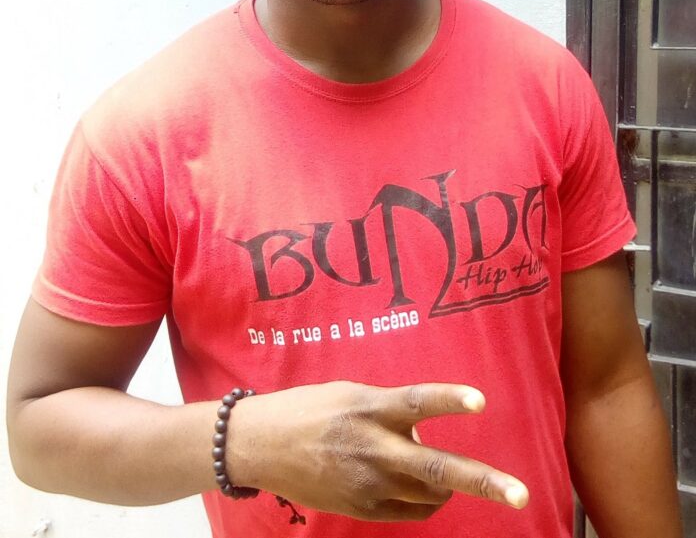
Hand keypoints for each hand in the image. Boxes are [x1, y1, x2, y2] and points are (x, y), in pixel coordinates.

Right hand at [227, 381, 528, 520]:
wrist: (262, 446)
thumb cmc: (309, 409)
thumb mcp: (350, 394)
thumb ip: (389, 409)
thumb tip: (424, 429)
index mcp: (369, 409)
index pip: (417, 402)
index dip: (450, 400)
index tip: (481, 400)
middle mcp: (373, 448)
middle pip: (438, 468)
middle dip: (485, 482)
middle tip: (520, 493)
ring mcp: (369, 485)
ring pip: (432, 494)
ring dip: (448, 483)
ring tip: (439, 471)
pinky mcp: (362, 510)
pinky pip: (412, 511)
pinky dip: (425, 499)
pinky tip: (414, 485)